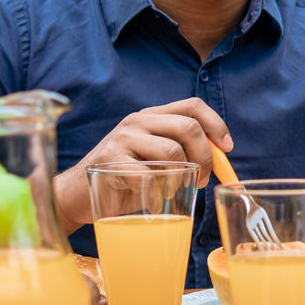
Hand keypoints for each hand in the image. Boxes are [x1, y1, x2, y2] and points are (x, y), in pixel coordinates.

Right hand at [54, 97, 227, 233]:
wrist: (77, 195)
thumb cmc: (124, 180)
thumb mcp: (155, 158)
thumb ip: (181, 150)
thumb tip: (220, 156)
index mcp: (152, 116)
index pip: (193, 106)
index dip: (216, 124)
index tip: (227, 148)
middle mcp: (137, 121)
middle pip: (188, 127)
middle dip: (205, 156)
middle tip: (201, 179)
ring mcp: (122, 138)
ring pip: (172, 151)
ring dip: (181, 176)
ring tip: (173, 190)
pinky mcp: (110, 161)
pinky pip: (149, 175)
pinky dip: (159, 190)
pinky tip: (153, 198)